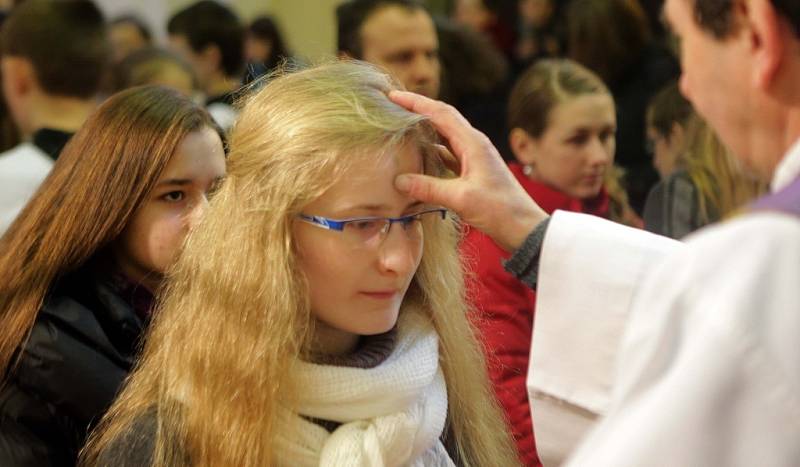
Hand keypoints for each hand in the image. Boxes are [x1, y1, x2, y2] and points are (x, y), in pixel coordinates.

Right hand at [390, 90, 547, 251]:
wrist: (524, 228)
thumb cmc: (499, 210)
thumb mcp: (462, 198)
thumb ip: (429, 188)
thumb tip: (399, 180)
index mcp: (473, 143)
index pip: (441, 113)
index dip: (416, 102)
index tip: (393, 95)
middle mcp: (474, 145)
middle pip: (442, 118)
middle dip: (418, 109)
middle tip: (393, 105)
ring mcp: (474, 158)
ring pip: (444, 136)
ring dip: (424, 129)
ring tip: (401, 127)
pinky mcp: (473, 172)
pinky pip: (448, 154)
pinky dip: (431, 150)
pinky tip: (418, 155)